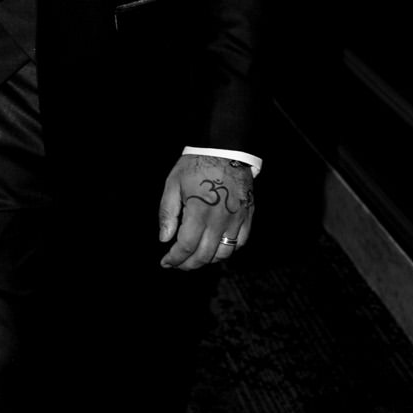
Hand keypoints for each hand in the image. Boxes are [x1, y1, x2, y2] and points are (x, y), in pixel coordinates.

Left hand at [157, 153, 254, 270]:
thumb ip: (168, 213)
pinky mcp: (248, 215)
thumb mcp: (173, 184)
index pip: (186, 246)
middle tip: (178, 264)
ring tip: (195, 257)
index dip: (174, 258)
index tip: (166, 262)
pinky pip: (241, 242)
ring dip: (208, 260)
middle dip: (188, 264)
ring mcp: (236, 219)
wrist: (226, 148)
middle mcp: (219, 219)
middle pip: (204, 254)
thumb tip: (164, 238)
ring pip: (224, 253)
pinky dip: (228, 250)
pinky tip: (216, 248)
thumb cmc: (196, 165)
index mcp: (198, 211)